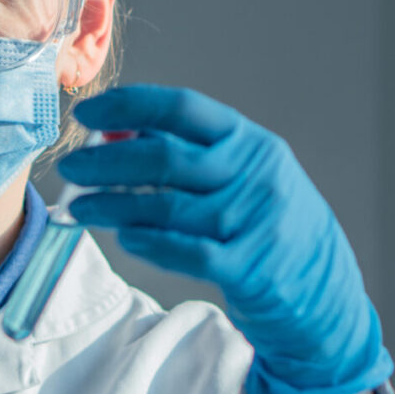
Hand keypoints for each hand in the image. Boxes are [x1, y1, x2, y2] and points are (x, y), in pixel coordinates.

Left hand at [59, 85, 392, 393]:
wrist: (323, 287)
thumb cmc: (264, 224)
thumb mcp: (240, 176)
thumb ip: (185, 153)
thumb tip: (113, 132)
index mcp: (250, 142)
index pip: (184, 109)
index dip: (130, 106)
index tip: (87, 116)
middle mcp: (257, 175)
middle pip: (167, 159)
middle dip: (108, 162)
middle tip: (70, 167)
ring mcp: (256, 222)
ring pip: (167, 208)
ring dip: (114, 207)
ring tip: (80, 208)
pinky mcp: (251, 269)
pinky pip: (186, 252)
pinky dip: (148, 243)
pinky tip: (123, 237)